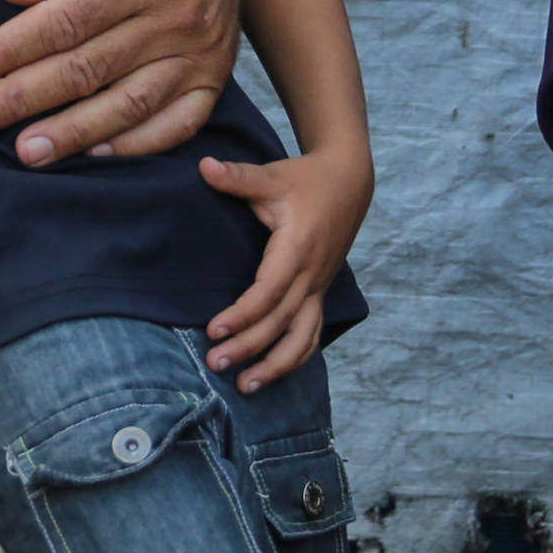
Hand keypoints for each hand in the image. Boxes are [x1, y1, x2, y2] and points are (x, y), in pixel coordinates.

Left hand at [0, 0, 246, 164]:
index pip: (66, 21)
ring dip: (72, 133)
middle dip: (23, 97)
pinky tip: (93, 152)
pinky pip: (177, 124)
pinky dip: (135, 145)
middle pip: (89, 68)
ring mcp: (200, 53)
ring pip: (129, 104)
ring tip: (24, 151)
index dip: (11, 49)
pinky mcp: (213, 76)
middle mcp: (176, 17)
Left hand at [198, 146, 370, 392]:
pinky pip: (311, 333)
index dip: (243, 314)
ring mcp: (319, 286)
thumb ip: (238, 177)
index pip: (269, 292)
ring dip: (277, 365)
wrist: (348, 182)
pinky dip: (295, 357)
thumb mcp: (272, 175)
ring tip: (246, 386)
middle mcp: (311, 274)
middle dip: (249, 346)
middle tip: (215, 364)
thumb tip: (204, 167)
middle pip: (281, 321)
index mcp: (297, 248)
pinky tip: (273, 374)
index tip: (214, 330)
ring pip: (303, 337)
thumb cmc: (305, 179)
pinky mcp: (320, 292)